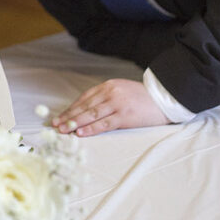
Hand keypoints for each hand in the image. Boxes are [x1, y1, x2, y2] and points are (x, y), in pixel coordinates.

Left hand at [52, 79, 170, 136]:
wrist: (164, 98)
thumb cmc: (141, 98)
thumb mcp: (120, 91)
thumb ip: (104, 98)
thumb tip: (85, 112)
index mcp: (108, 86)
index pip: (84, 98)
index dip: (70, 109)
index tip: (59, 117)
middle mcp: (110, 93)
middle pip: (84, 106)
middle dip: (68, 117)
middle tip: (56, 125)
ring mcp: (117, 103)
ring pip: (91, 114)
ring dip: (75, 123)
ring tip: (64, 130)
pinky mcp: (125, 115)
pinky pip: (104, 123)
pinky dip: (91, 128)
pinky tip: (81, 133)